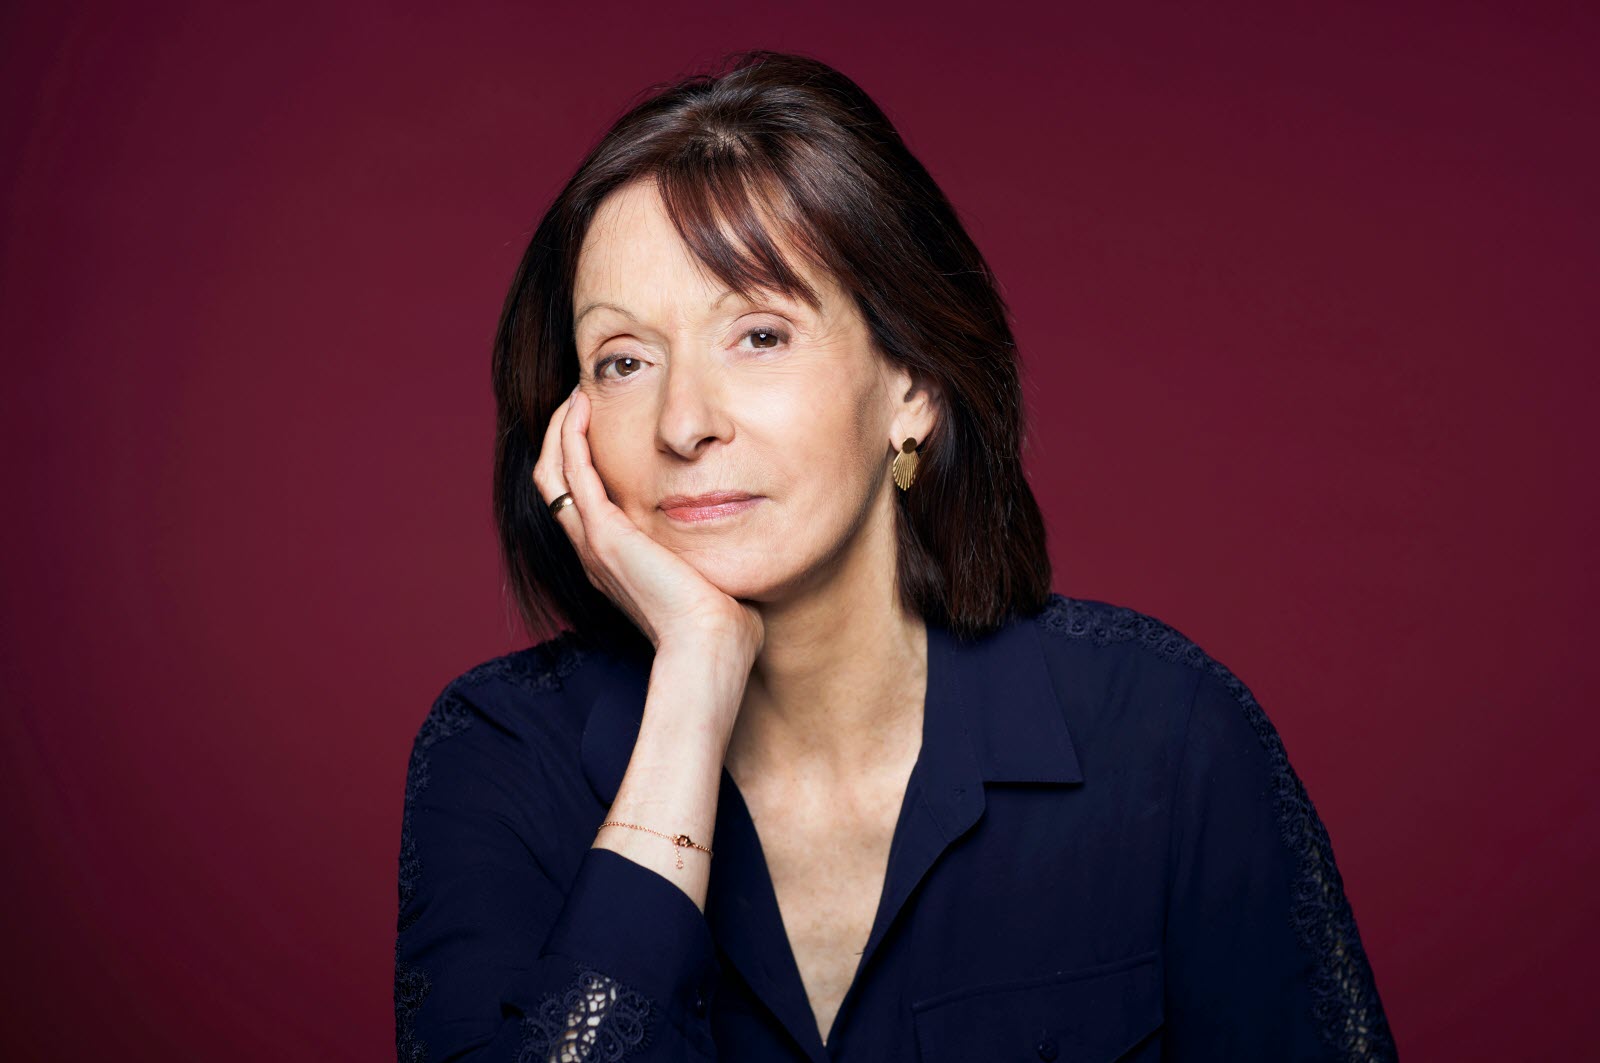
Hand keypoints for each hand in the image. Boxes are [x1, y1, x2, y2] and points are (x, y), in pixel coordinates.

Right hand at [532, 386, 764, 659]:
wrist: (709, 648)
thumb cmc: (721, 623)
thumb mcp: (709, 573)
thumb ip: (711, 550)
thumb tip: (743, 531)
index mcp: (614, 561)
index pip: (580, 499)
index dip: (581, 459)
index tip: (601, 423)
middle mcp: (594, 551)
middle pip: (554, 482)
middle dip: (562, 436)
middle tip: (580, 399)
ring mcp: (594, 543)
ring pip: (552, 472)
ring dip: (560, 430)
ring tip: (576, 396)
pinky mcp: (605, 534)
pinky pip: (573, 472)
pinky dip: (571, 436)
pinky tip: (583, 408)